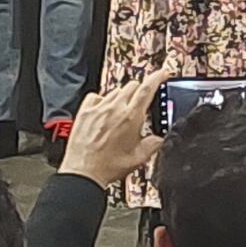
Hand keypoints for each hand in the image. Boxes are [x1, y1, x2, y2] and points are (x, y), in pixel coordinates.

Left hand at [62, 75, 162, 189]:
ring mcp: (98, 108)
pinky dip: (102, 100)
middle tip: (140, 102)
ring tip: (121, 113)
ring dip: (122, 97)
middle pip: (132, 86)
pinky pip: (96, 96)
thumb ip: (153, 145)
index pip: (147, 88)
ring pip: (115, 90)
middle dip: (139, 91)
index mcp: (131, 117)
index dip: (157, 77)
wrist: (83, 172)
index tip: (162, 73)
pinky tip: (103, 111)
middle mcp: (114, 108)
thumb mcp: (138, 158)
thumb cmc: (107, 167)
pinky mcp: (84, 111)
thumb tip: (159, 139)